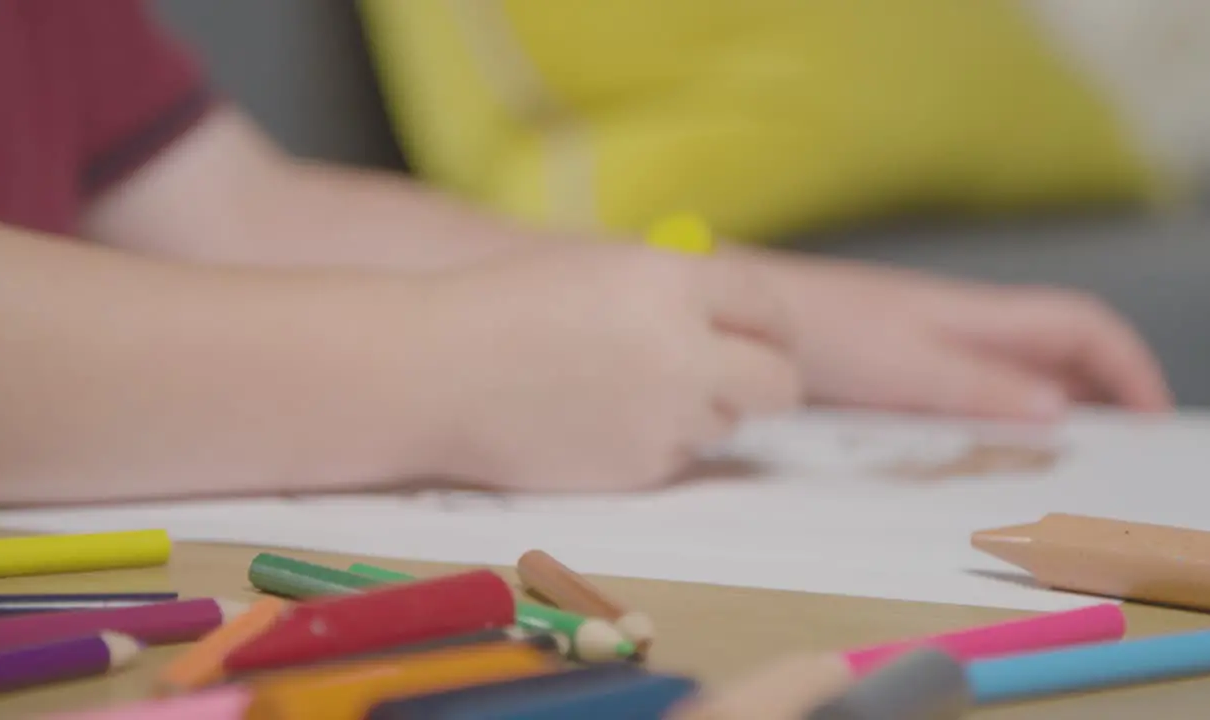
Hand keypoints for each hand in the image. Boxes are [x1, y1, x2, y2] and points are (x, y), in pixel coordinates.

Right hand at [408, 243, 802, 491]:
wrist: (432, 372)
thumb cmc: (503, 307)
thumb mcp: (600, 269)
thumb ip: (672, 290)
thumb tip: (736, 320)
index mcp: (673, 283)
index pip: (768, 308)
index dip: (771, 325)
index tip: (766, 335)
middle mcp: (685, 352)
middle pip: (778, 384)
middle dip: (767, 379)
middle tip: (741, 377)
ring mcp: (667, 419)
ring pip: (725, 422)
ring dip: (700, 409)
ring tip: (629, 392)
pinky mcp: (640, 470)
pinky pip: (676, 458)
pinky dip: (654, 443)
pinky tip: (596, 422)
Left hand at [745, 250, 1171, 420]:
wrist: (735, 313)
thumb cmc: (815, 328)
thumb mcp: (904, 366)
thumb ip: (977, 385)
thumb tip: (1059, 409)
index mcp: (972, 313)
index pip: (1077, 324)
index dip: (1126, 366)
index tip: (1153, 421)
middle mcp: (957, 323)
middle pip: (1053, 349)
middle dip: (1097, 394)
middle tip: (1114, 457)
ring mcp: (923, 342)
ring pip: (1010, 372)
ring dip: (1046, 411)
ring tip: (1061, 466)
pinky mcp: (889, 364)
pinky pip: (963, 390)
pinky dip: (991, 420)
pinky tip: (981, 452)